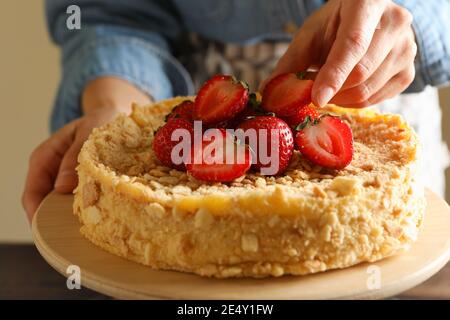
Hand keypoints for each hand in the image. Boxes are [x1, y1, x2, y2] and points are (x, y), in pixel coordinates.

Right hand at [22, 77, 150, 221]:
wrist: (112, 116)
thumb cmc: (100, 120)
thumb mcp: (89, 132)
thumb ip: (74, 156)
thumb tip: (61, 187)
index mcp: (45, 158)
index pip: (32, 192)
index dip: (36, 214)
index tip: (48, 231)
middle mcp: (50, 171)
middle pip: (44, 204)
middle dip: (54, 222)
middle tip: (71, 240)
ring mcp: (64, 179)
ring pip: (59, 206)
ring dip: (69, 219)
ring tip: (86, 233)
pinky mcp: (79, 184)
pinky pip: (75, 201)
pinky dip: (82, 211)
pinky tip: (96, 220)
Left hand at [266, 0, 416, 106]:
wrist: (365, 20)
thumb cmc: (334, 25)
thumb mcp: (309, 36)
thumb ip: (290, 64)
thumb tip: (268, 94)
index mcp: (368, 3)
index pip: (352, 44)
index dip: (333, 75)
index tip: (316, 98)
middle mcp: (396, 23)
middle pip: (361, 73)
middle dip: (331, 90)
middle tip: (313, 91)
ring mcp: (408, 48)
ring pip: (368, 90)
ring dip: (340, 98)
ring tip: (328, 86)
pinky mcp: (409, 71)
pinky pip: (378, 99)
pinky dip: (354, 102)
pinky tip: (345, 89)